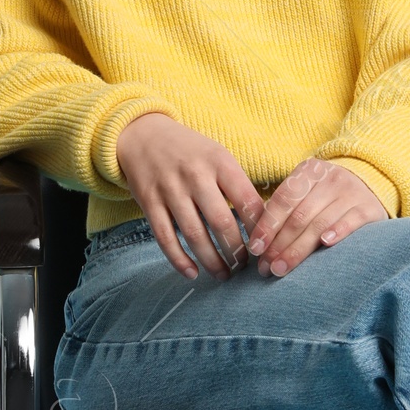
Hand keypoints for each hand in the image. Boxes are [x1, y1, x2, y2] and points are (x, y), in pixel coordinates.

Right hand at [114, 113, 262, 281]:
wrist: (143, 134)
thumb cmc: (190, 151)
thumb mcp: (218, 155)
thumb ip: (237, 184)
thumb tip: (263, 222)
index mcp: (219, 162)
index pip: (247, 201)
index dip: (260, 229)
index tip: (265, 247)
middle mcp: (195, 175)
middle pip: (222, 222)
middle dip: (237, 251)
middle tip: (244, 266)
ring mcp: (170, 190)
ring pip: (194, 235)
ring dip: (212, 261)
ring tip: (224, 274)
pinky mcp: (149, 203)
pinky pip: (166, 238)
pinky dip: (179, 260)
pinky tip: (193, 273)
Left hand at [249, 158, 386, 277]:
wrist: (371, 185)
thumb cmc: (328, 197)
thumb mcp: (307, 192)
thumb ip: (285, 210)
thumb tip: (257, 243)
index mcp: (308, 171)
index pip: (283, 199)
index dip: (268, 225)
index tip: (256, 249)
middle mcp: (330, 178)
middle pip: (299, 216)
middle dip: (279, 245)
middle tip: (268, 267)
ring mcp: (351, 192)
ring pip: (320, 222)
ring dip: (299, 249)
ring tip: (283, 268)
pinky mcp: (369, 208)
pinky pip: (351, 221)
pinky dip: (338, 232)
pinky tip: (325, 244)